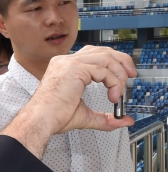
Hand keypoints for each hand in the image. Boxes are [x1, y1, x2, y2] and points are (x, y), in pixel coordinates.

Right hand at [2, 47, 135, 158]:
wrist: (40, 121)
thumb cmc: (53, 117)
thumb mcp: (86, 115)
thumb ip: (105, 117)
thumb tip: (123, 120)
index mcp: (65, 67)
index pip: (95, 54)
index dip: (113, 61)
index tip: (124, 75)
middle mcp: (66, 61)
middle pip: (102, 50)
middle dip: (121, 62)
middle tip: (131, 76)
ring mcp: (69, 63)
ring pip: (106, 58)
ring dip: (119, 75)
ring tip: (119, 93)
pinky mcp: (74, 69)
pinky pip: (103, 70)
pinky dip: (114, 83)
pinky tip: (113, 96)